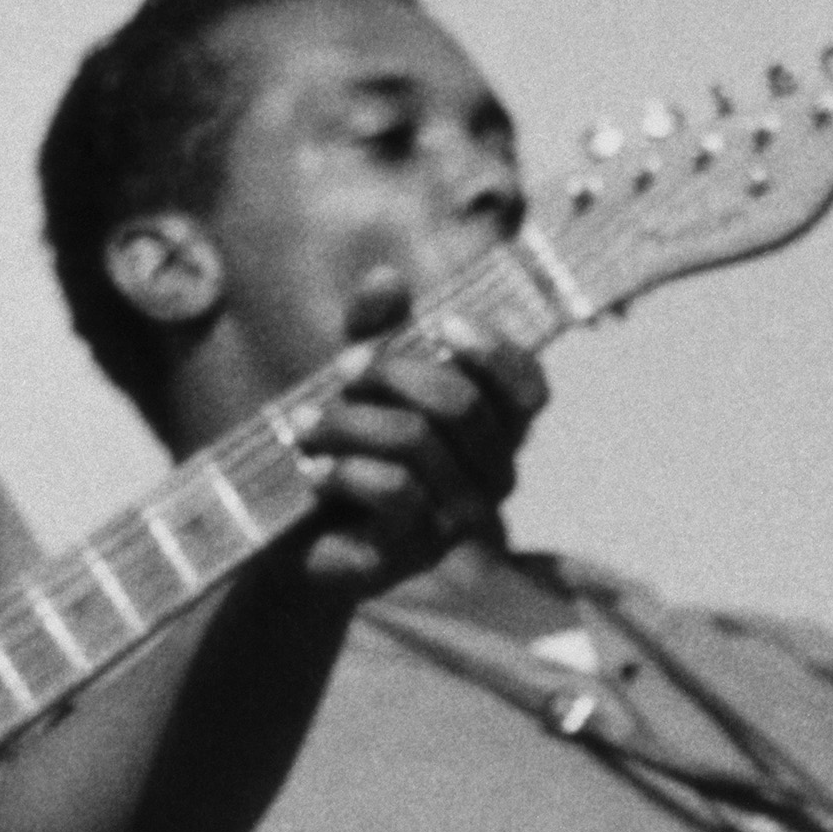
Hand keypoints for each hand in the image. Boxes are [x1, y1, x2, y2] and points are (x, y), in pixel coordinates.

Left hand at [287, 328, 539, 600]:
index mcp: (494, 429)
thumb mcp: (355, 370)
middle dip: (391, 372)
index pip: (528, 388)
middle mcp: (492, 475)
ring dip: (346, 421)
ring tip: (305, 426)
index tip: (443, 322)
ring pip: (416, 440)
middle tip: (341, 370)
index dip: (495, 351)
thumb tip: (389, 281)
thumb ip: (374, 325)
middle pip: (461, 403)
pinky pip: (393, 490)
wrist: (303, 535)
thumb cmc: (344, 443)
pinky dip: (342, 470)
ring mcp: (462, 517)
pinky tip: (313, 472)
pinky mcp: (422, 550)